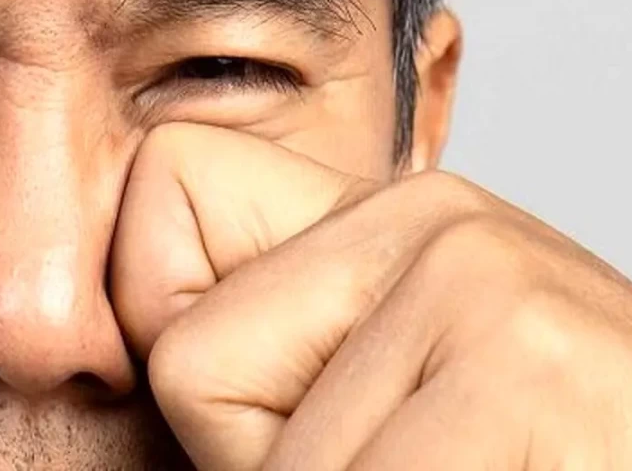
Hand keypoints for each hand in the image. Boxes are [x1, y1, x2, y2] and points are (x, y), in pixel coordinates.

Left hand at [111, 123, 631, 469]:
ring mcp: (483, 279)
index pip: (167, 189)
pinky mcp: (525, 363)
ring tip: (466, 470)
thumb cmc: (525, 457)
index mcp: (389, 215)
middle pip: (192, 362)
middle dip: (269, 460)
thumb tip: (106, 295)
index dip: (191, 337)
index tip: (287, 400)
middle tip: (418, 460)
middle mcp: (433, 219)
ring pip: (263, 461)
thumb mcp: (394, 384)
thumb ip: (280, 330)